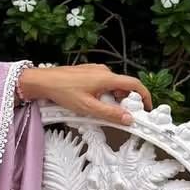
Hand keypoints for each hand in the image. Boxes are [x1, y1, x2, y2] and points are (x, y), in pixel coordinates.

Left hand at [18, 63, 152, 124]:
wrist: (42, 81)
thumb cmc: (63, 92)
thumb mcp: (87, 107)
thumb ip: (109, 113)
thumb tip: (128, 118)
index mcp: (107, 78)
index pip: (134, 84)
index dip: (144, 96)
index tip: (147, 107)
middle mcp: (103, 71)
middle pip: (123, 85)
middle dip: (125, 100)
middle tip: (120, 114)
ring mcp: (94, 70)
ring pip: (111, 85)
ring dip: (112, 97)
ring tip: (101, 109)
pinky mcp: (86, 72)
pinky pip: (101, 82)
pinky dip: (103, 92)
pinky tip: (91, 101)